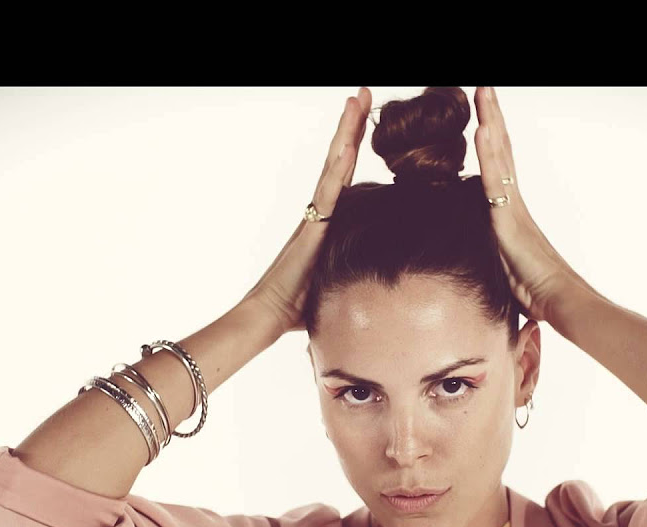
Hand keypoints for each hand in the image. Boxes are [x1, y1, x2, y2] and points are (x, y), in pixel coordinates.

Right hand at [241, 88, 372, 334]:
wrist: (270, 314)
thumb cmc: (300, 304)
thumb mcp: (336, 277)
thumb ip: (350, 266)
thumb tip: (377, 275)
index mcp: (326, 218)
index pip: (344, 172)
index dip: (354, 142)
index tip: (366, 115)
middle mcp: (319, 209)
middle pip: (339, 158)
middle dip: (353, 124)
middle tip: (365, 92)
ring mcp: (315, 215)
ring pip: (334, 165)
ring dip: (347, 132)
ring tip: (358, 100)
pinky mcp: (314, 228)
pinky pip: (330, 192)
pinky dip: (340, 166)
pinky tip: (350, 143)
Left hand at [474, 86, 583, 323]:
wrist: (562, 301)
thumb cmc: (539, 293)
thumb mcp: (505, 269)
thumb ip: (494, 256)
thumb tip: (485, 259)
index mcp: (510, 212)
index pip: (498, 165)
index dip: (490, 138)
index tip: (482, 112)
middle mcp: (513, 202)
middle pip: (501, 149)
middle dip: (491, 116)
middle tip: (482, 87)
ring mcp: (513, 207)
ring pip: (498, 156)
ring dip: (489, 122)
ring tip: (481, 91)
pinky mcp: (510, 219)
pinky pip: (496, 181)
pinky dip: (488, 154)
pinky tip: (482, 130)